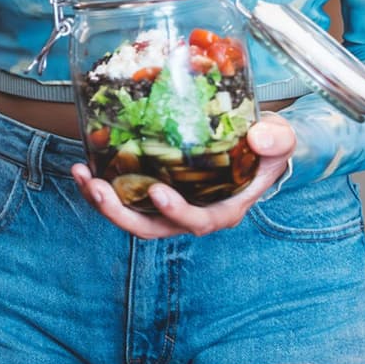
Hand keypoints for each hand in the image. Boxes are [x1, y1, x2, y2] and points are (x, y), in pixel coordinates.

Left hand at [71, 116, 296, 238]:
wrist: (257, 145)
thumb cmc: (267, 148)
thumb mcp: (281, 141)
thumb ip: (276, 140)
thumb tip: (260, 136)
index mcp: (223, 209)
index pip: (199, 221)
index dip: (177, 212)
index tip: (158, 193)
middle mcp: (192, 213)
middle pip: (153, 227)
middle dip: (122, 213)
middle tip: (98, 190)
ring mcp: (169, 204)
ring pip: (132, 215)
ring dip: (103, 201)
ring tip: (83, 177)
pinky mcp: (152, 188)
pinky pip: (124, 195)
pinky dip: (102, 184)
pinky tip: (85, 165)